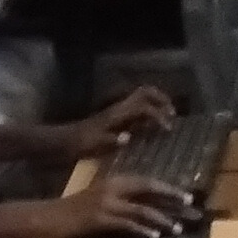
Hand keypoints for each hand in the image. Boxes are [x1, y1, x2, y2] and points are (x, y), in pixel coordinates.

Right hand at [39, 175, 194, 237]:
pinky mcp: (99, 219)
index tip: (185, 195)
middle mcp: (112, 188)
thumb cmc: (74, 209)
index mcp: (113, 180)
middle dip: (171, 198)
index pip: (146, 182)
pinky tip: (154, 236)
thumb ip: (120, 199)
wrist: (50, 216)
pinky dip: (142, 230)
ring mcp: (106, 203)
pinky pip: (126, 224)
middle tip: (190, 205)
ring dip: (161, 219)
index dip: (167, 188)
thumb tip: (144, 207)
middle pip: (148, 190)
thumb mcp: (99, 198)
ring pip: (140, 210)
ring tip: (177, 227)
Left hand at [57, 87, 179, 160]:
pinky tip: (153, 126)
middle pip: (145, 92)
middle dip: (162, 99)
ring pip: (142, 97)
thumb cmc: (80, 144)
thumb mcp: (95, 144)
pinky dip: (149, 112)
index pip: (143, 107)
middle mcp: (120, 108)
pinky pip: (137, 108)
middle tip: (173, 114)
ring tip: (168, 117)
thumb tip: (128, 137)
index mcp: (117, 113)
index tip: (168, 129)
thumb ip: (112, 141)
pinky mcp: (116, 117)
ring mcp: (118, 111)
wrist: (65, 142)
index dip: (158, 116)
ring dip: (157, 103)